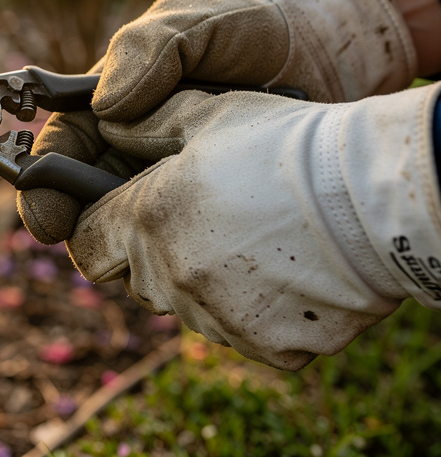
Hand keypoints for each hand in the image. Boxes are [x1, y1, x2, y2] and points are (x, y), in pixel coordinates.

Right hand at [17, 0, 416, 244]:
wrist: (334, 53)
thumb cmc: (255, 28)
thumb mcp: (196, 24)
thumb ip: (147, 50)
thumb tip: (105, 109)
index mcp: (112, 105)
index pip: (61, 151)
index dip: (43, 188)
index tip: (46, 221)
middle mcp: (135, 148)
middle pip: (89, 203)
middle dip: (88, 231)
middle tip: (102, 252)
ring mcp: (175, 181)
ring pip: (135, 230)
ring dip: (139, 248)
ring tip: (159, 259)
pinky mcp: (215, 208)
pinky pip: (187, 241)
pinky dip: (187, 253)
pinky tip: (206, 260)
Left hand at [67, 86, 440, 369]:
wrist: (376, 199)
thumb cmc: (287, 145)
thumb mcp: (207, 112)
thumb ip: (143, 123)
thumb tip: (107, 124)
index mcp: (146, 221)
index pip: (84, 244)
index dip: (95, 225)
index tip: (116, 212)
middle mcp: (171, 277)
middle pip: (134, 277)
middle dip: (149, 250)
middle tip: (197, 217)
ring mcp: (219, 317)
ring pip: (185, 304)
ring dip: (200, 278)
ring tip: (249, 236)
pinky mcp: (266, 346)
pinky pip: (239, 330)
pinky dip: (252, 307)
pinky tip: (283, 268)